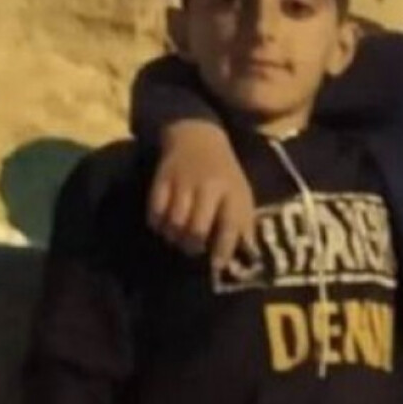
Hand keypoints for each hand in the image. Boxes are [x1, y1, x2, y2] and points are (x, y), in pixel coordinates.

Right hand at [148, 121, 256, 266]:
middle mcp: (208, 187)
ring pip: (174, 222)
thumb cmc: (224, 174)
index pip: (230, 225)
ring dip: (174, 237)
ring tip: (178, 238)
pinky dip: (157, 223)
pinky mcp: (161, 179)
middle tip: (193, 249)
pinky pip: (155, 210)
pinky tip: (163, 225)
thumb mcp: (241, 194)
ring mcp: (183, 182)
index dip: (224, 249)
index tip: (217, 266)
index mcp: (232, 192)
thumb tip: (248, 257)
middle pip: (196, 228)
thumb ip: (243, 224)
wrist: (198, 137)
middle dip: (193, 246)